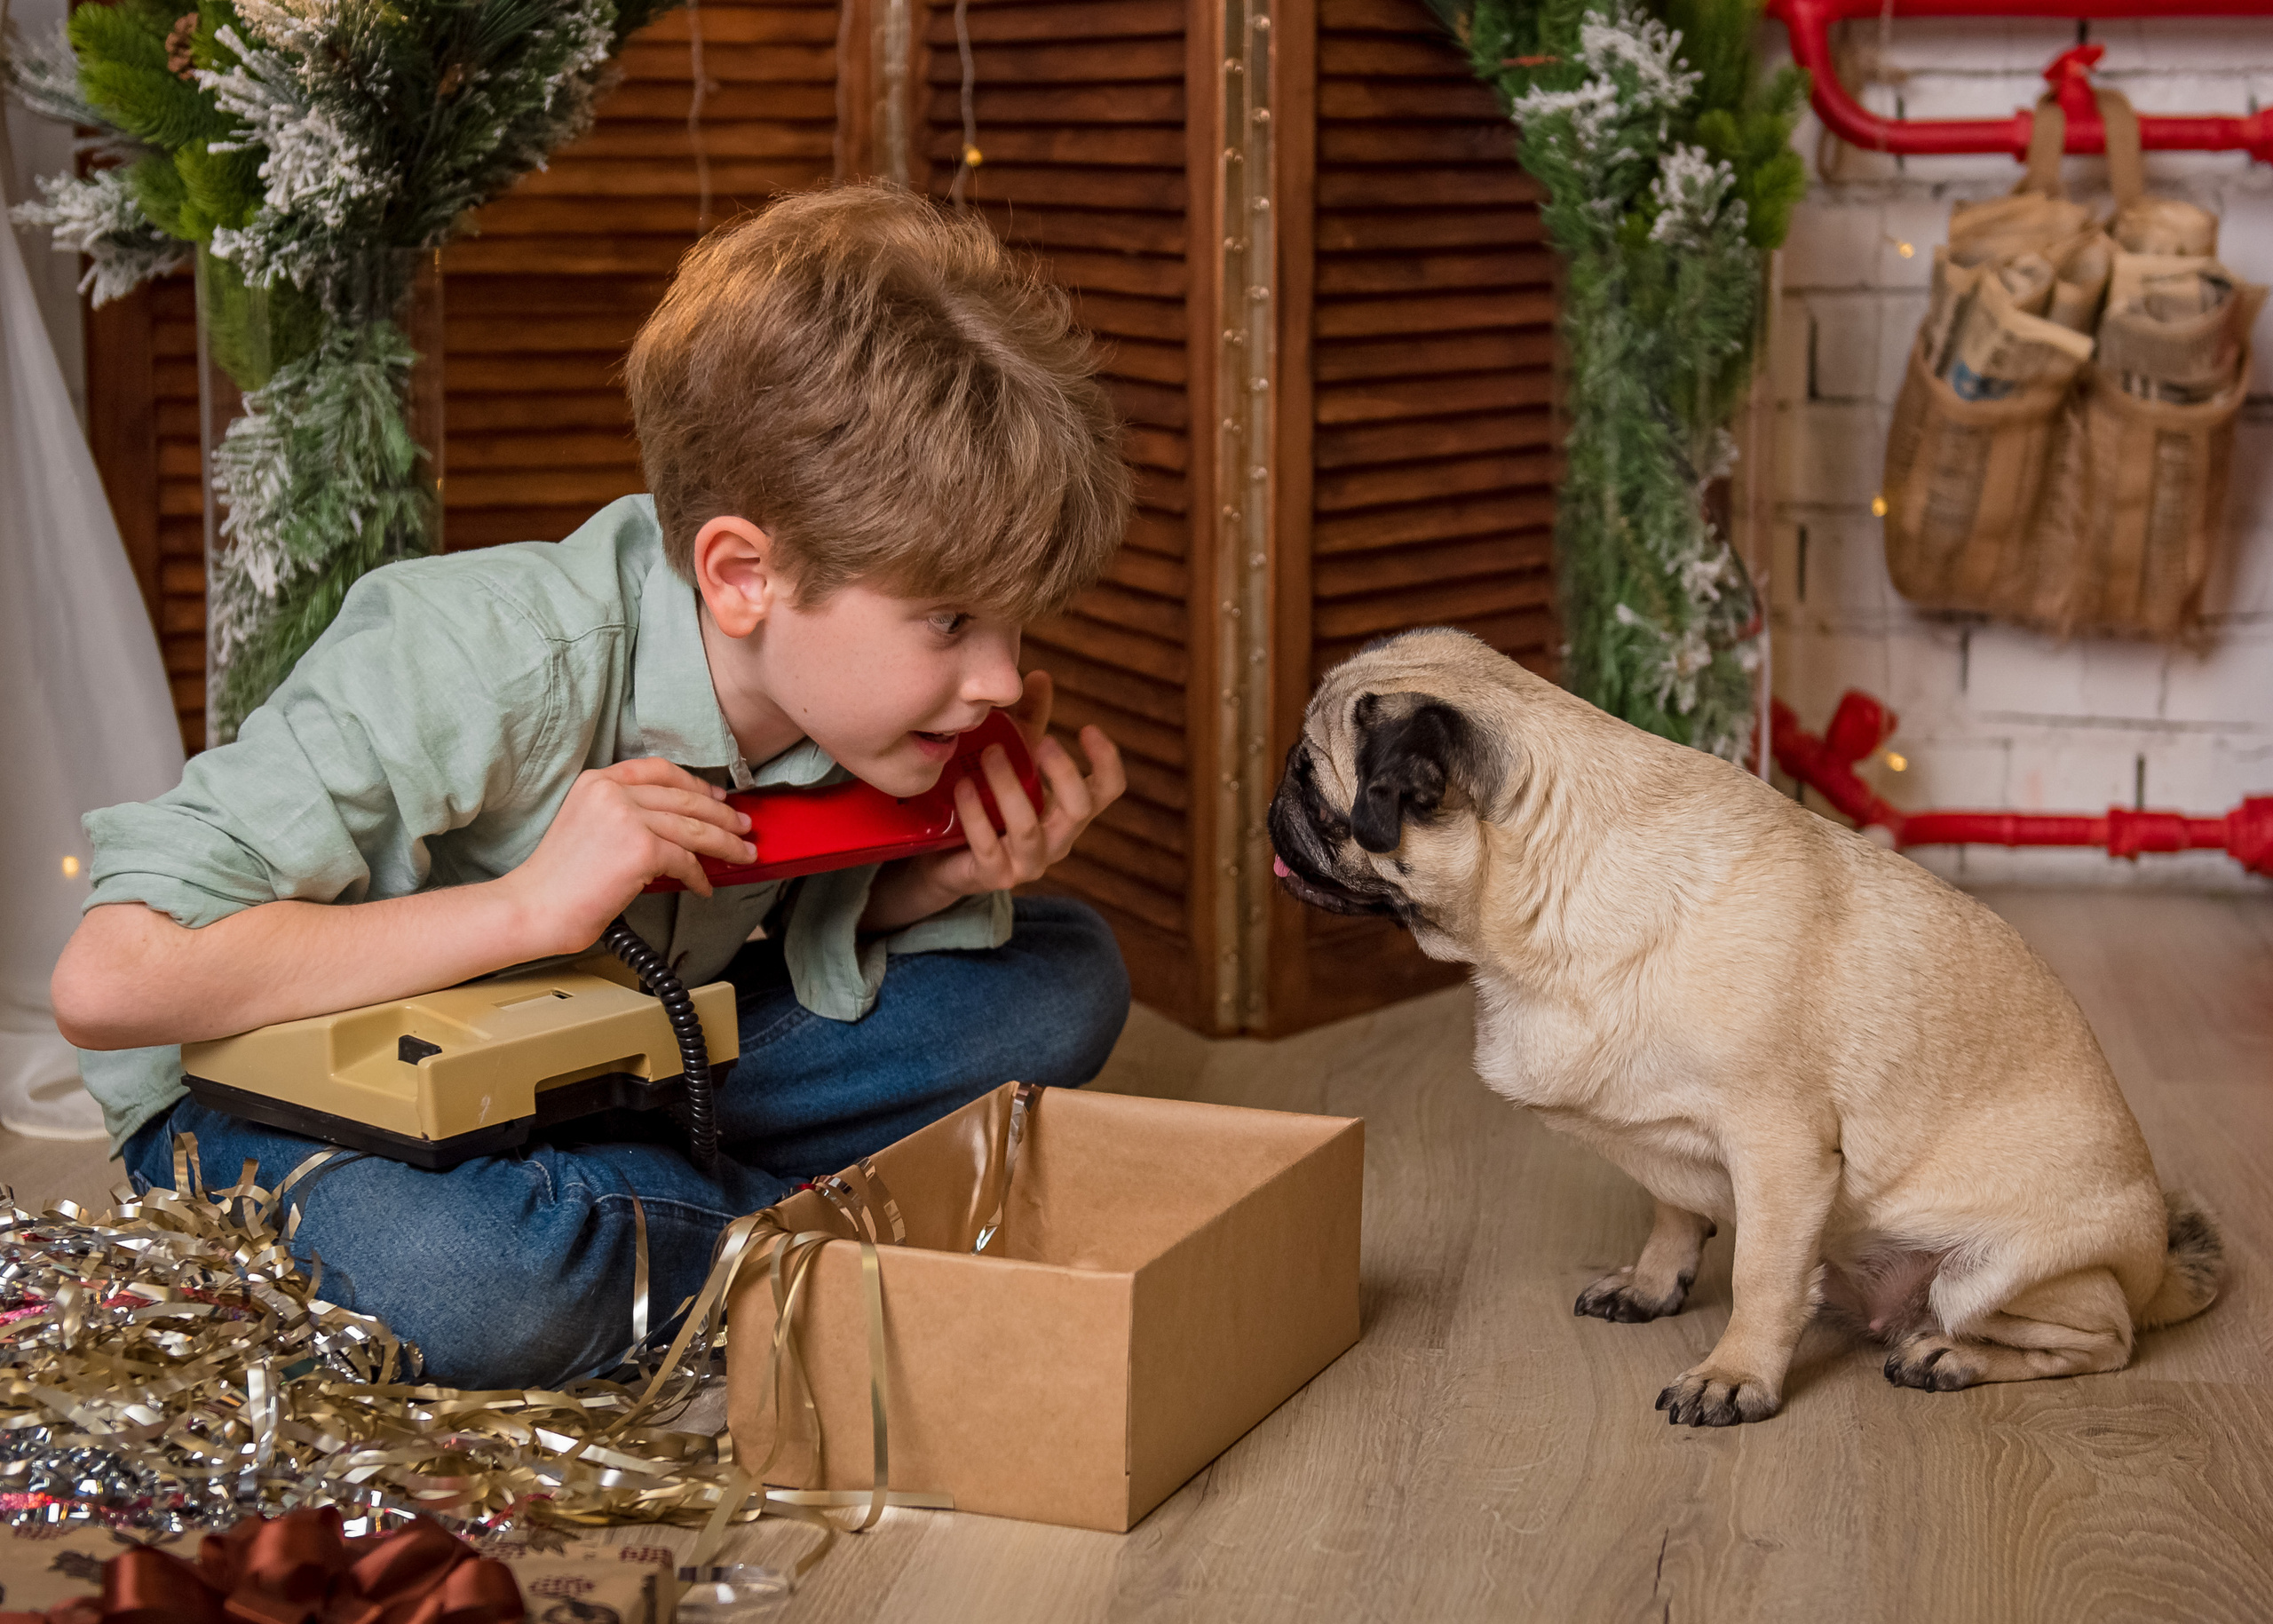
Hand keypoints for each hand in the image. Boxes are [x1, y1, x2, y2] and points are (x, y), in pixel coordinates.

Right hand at [502, 757, 754, 954]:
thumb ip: (625, 814)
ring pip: (694, 827)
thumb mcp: (588, 826)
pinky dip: (699, 876)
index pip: (659, 770)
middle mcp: (612, 791)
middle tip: (743, 827)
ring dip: (725, 843)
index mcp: (597, 781)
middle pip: (684, 798)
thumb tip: (679, 825)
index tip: (717, 796)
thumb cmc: (560, 881)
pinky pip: (685, 859)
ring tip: (743, 854)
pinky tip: (702, 887)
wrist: (534, 909)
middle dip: (722, 814)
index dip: (695, 784)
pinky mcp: (640, 848)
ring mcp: (626, 817)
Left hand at [858, 671, 1125, 930]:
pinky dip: (976, 815)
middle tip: (1037, 740)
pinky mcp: (995, 877)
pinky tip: (964, 787)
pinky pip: (989, 848)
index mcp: (1069, 811)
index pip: (1108, 790)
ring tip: (989, 755)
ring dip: (1009, 788)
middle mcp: (1058, 839)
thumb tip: (1038, 675)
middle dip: (1061, 772)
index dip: (1106, 760)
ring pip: (1029, 829)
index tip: (1086, 728)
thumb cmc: (988, 803)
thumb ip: (1028, 721)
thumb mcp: (1011, 759)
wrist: (945, 857)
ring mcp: (1028, 863)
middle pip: (1080, 809)